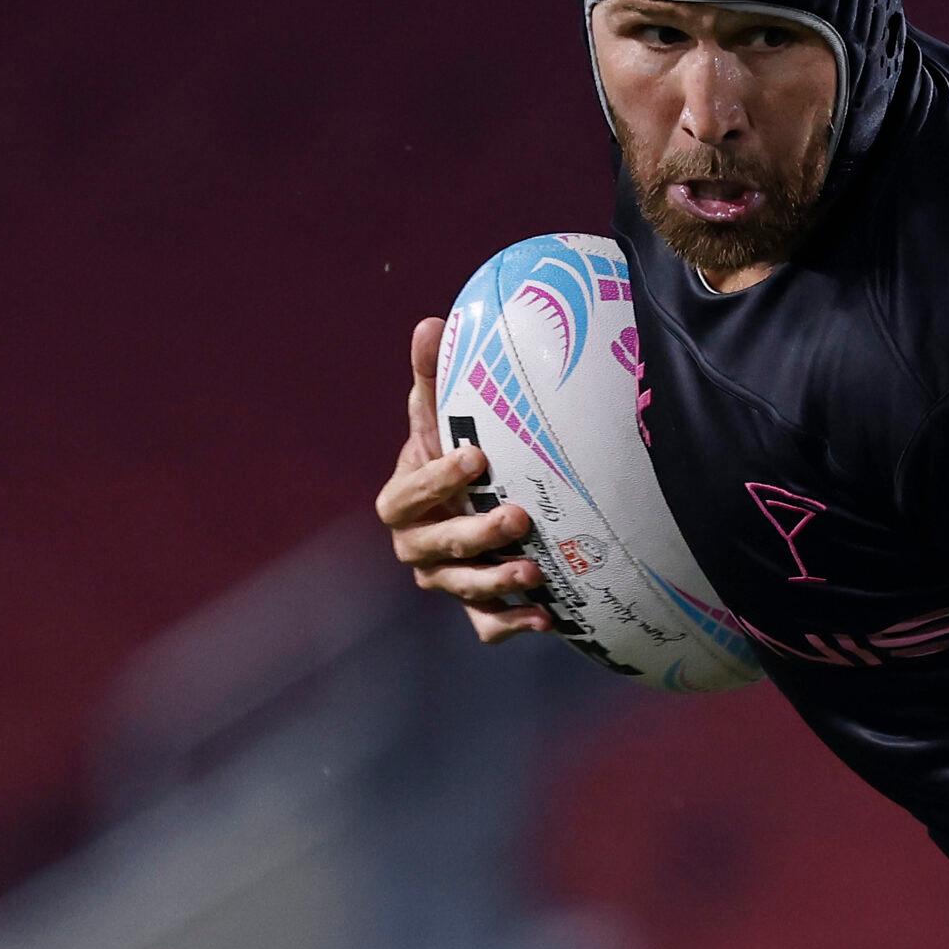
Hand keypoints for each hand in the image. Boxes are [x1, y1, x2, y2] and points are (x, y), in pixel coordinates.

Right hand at [375, 316, 553, 643]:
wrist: (470, 504)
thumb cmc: (455, 452)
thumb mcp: (442, 417)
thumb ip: (434, 377)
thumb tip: (430, 323)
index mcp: (402, 501)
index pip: (409, 495)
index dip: (438, 480)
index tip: (478, 457)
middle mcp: (417, 546)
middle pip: (439, 547)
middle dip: (477, 534)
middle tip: (518, 516)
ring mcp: (445, 580)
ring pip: (464, 589)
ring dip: (498, 582)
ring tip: (536, 572)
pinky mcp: (476, 607)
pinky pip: (487, 626)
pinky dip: (513, 624)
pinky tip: (546, 618)